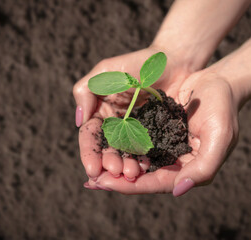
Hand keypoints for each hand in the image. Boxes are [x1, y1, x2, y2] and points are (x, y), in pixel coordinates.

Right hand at [73, 47, 193, 186]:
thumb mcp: (105, 73)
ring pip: (125, 154)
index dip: (89, 153)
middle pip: (107, 149)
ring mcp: (134, 131)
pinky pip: (145, 150)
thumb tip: (79, 121)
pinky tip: (144, 167)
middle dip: (108, 163)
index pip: (89, 136)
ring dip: (125, 166)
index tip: (92, 168)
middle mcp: (115, 125)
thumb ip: (85, 92)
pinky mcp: (152, 134)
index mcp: (100, 112)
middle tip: (115, 172)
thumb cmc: (136, 64)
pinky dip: (142, 160)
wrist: (171, 61)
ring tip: (130, 173)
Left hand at [91, 71, 239, 195]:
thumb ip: (204, 168)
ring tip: (92, 167)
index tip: (104, 184)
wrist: (217, 82)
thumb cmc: (222, 108)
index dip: (130, 186)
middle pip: (140, 176)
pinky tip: (102, 146)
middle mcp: (171, 161)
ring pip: (133, 161)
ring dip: (114, 164)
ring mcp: (161, 145)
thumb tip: (177, 191)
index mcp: (186, 168)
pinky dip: (118, 146)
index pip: (155, 184)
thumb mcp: (220, 137)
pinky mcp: (154, 130)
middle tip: (91, 181)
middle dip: (116, 179)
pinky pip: (133, 141)